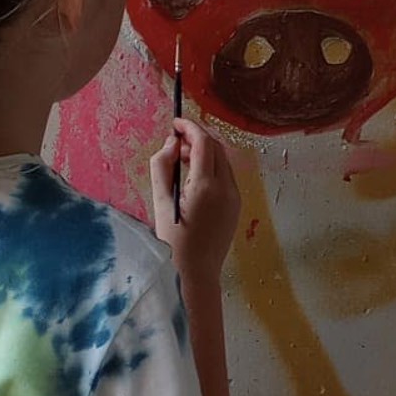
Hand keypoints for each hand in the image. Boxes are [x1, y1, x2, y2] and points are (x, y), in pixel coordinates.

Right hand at [150, 117, 240, 284]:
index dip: (189, 127)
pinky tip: (194, 178)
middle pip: (216, 147)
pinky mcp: (236, 205)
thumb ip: (162, 166)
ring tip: (182, 161)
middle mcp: (226, 188)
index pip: (203, 142)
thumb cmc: (172, 240)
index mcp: (206, 185)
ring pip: (223, 161)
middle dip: (196, 138)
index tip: (175, 123)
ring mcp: (235, 197)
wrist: (195, 272)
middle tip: (175, 143)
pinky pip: (225, 176)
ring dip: (204, 153)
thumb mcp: (160, 201)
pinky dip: (211, 168)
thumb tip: (171, 143)